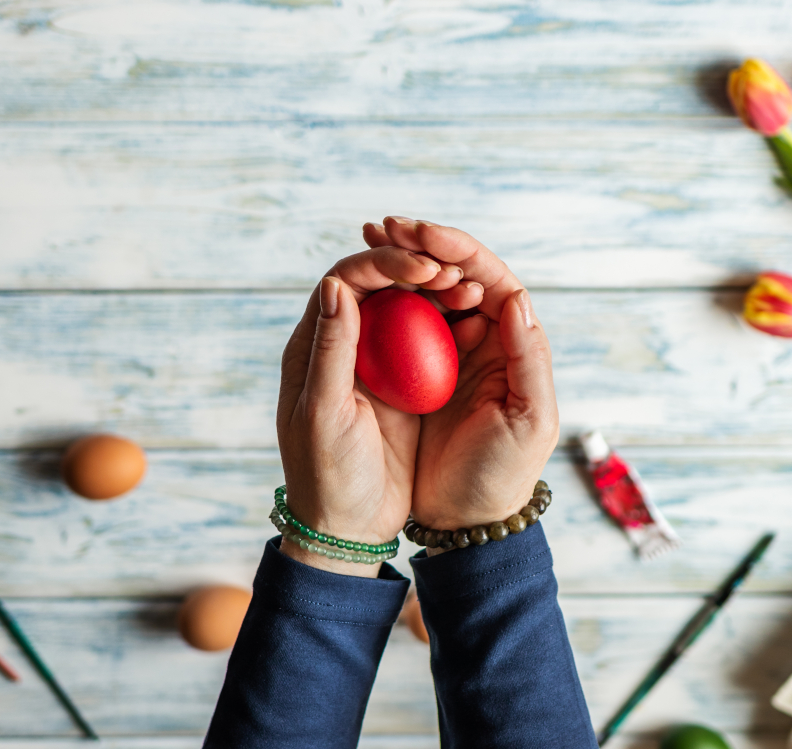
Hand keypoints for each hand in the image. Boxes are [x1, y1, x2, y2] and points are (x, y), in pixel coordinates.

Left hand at [276, 247, 463, 575]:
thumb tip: (336, 285)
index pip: (347, 281)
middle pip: (379, 284)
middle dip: (416, 267)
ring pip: (408, 307)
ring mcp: (377, 363)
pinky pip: (429, 340)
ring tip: (471, 287)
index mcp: (314, 345)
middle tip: (454, 270)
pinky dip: (451, 324)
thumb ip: (331, 348)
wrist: (347, 527)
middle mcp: (344, 345)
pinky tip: (478, 319)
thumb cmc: (327, 474)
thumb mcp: (324, 412)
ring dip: (438, 291)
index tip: (422, 265)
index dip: (384, 263)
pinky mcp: (404, 384)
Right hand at [363, 218, 559, 533]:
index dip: (456, 250)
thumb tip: (516, 297)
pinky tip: (355, 283)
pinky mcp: (416, 371)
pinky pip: (399, 323)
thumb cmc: (504, 474)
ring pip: (424, 292)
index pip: (489, 278)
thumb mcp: (530, 420)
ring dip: (399, 262)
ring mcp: (447, 353)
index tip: (422, 235)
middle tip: (384, 225)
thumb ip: (530, 357)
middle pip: (453, 274)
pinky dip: (381, 297)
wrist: (465, 520)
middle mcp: (482, 338)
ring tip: (368, 237)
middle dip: (421, 245)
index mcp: (513, 341)